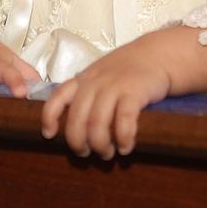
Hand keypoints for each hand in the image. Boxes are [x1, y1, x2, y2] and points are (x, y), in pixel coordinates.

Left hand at [39, 38, 172, 159]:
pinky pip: (123, 120)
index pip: (57, 97)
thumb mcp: (100, 75)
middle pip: (77, 118)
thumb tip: (73, 125)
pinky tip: (126, 146)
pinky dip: (123, 138)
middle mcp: (95, 82)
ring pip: (97, 123)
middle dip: (78, 142)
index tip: (49, 135)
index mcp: (83, 79)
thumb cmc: (126, 71)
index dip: (50, 118)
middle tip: (86, 153)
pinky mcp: (134, 92)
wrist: (157, 54)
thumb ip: (86, 93)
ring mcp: (114, 86)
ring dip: (100, 144)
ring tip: (108, 153)